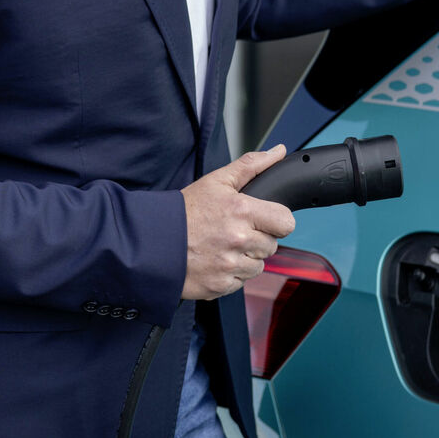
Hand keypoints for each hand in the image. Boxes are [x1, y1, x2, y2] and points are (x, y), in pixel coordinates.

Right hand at [180, 145, 296, 299]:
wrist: (152, 241)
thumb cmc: (184, 210)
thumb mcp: (216, 181)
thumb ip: (251, 165)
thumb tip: (279, 152)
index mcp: (242, 211)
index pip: (285, 222)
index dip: (276, 220)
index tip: (262, 219)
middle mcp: (239, 240)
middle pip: (272, 245)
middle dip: (257, 239)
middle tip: (233, 231)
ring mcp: (230, 265)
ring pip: (258, 266)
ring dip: (245, 258)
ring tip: (222, 246)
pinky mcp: (221, 285)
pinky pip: (241, 282)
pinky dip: (231, 274)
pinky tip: (214, 261)